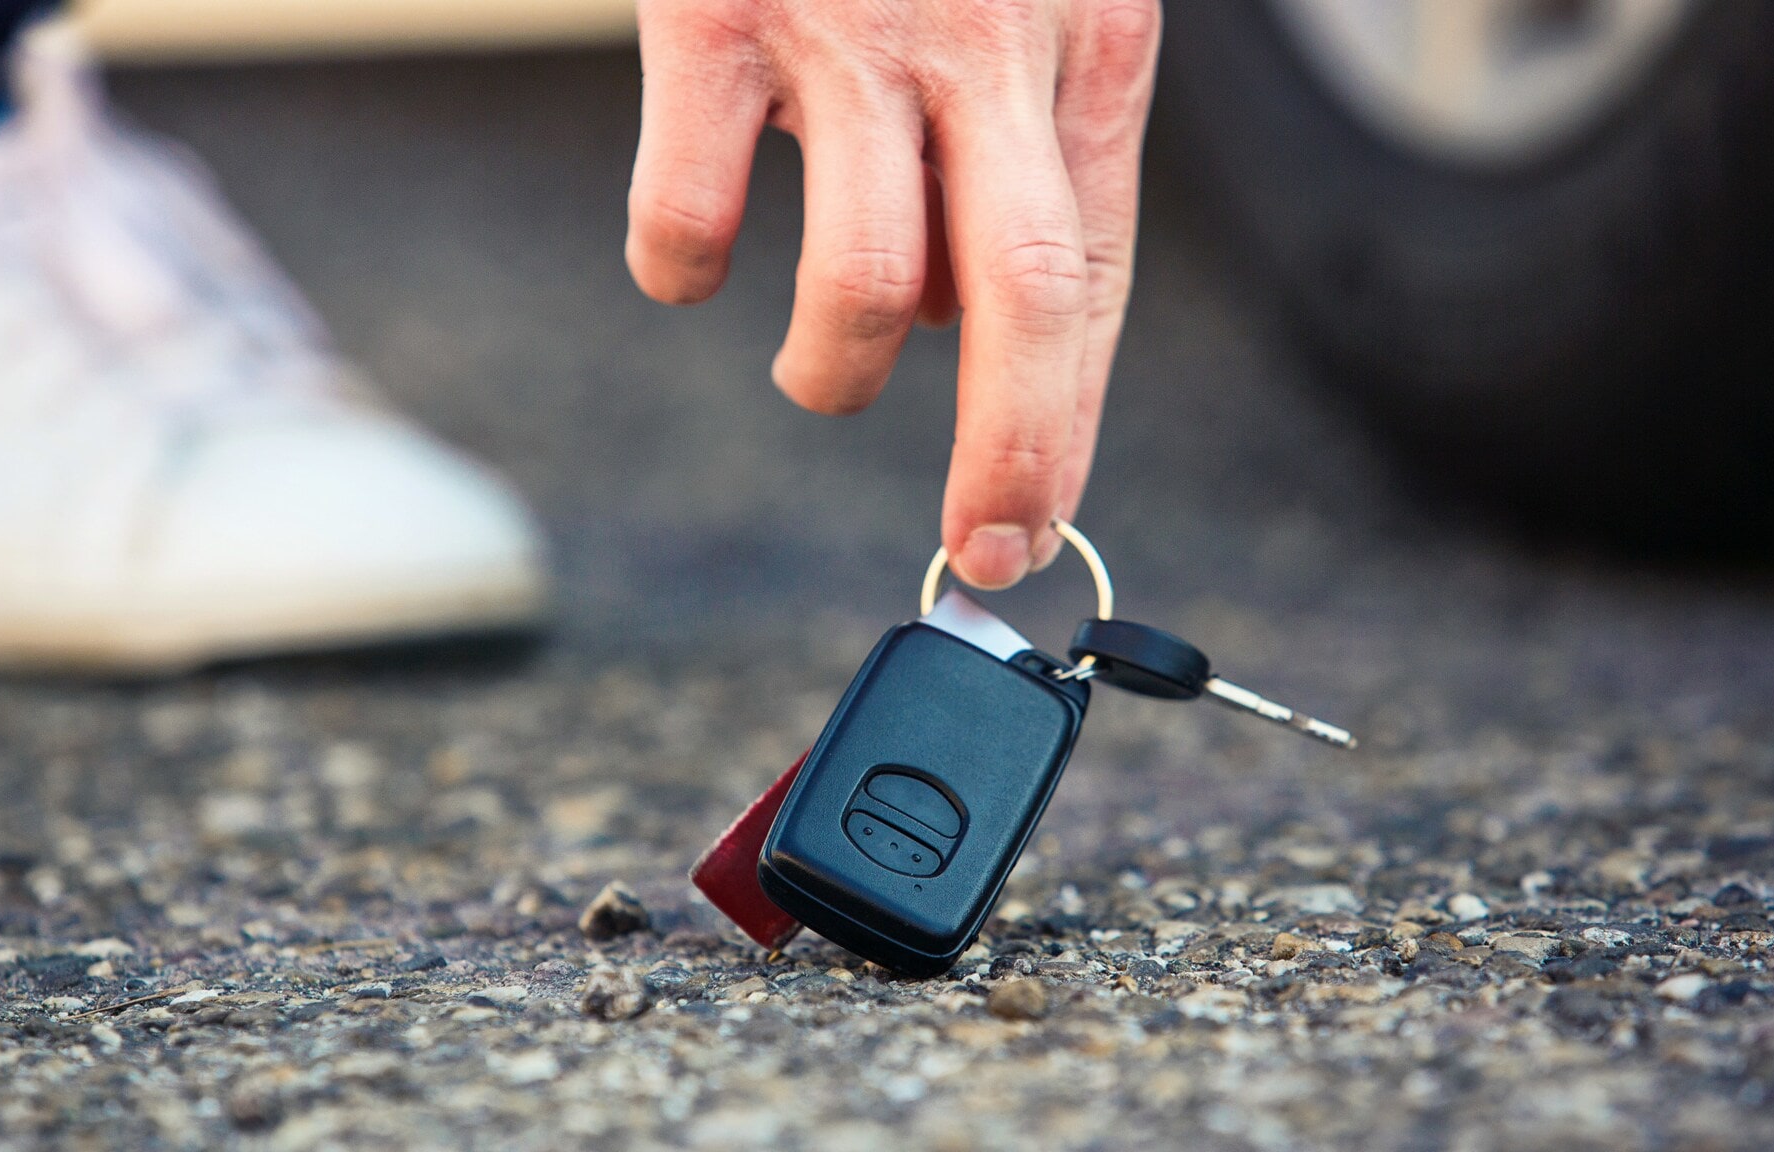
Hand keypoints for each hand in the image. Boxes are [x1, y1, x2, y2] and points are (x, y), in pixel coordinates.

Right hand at [627, 0, 1160, 587]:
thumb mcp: (1018, 13)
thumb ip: (1005, 158)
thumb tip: (956, 326)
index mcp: (1082, 43)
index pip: (1093, 278)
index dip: (1067, 423)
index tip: (1038, 522)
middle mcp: (983, 42)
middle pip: (1025, 297)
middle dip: (1006, 455)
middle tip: (978, 547)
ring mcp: (849, 31)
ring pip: (865, 283)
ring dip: (834, 374)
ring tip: (815, 371)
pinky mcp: (712, 16)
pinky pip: (691, 214)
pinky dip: (681, 274)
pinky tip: (691, 265)